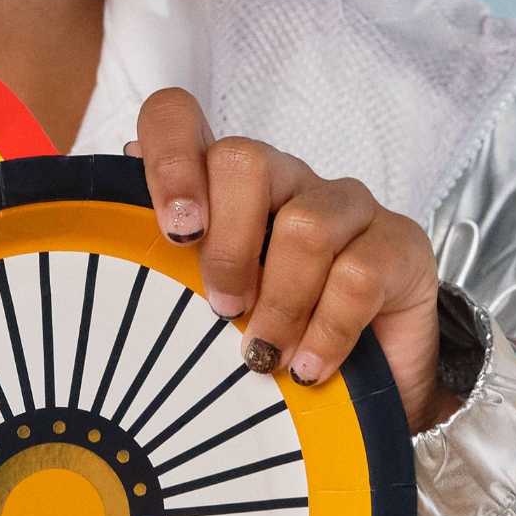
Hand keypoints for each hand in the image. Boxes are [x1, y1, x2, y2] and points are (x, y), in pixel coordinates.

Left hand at [134, 86, 453, 427]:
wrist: (366, 395)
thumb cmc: (270, 345)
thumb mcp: (202, 315)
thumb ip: (165, 278)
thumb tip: (114, 256)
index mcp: (223, 186)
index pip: (178, 120)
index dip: (169, 159)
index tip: (175, 231)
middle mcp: (284, 181)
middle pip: (247, 162)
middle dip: (227, 247)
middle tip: (223, 309)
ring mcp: (347, 206)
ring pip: (305, 225)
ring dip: (280, 303)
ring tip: (266, 356)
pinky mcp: (400, 243)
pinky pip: (358, 274)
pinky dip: (326, 331)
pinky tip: (311, 367)